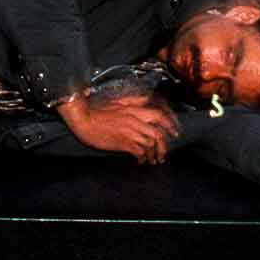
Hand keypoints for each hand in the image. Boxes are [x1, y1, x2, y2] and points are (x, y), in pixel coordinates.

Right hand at [56, 92, 179, 164]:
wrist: (85, 120)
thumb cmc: (99, 111)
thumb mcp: (118, 101)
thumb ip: (134, 100)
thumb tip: (146, 99)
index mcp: (135, 110)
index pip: (159, 116)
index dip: (170, 125)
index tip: (174, 133)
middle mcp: (136, 121)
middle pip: (158, 134)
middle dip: (164, 146)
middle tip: (164, 154)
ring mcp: (130, 132)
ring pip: (150, 145)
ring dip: (154, 154)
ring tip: (153, 160)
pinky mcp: (123, 143)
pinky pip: (140, 152)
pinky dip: (143, 158)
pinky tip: (141, 161)